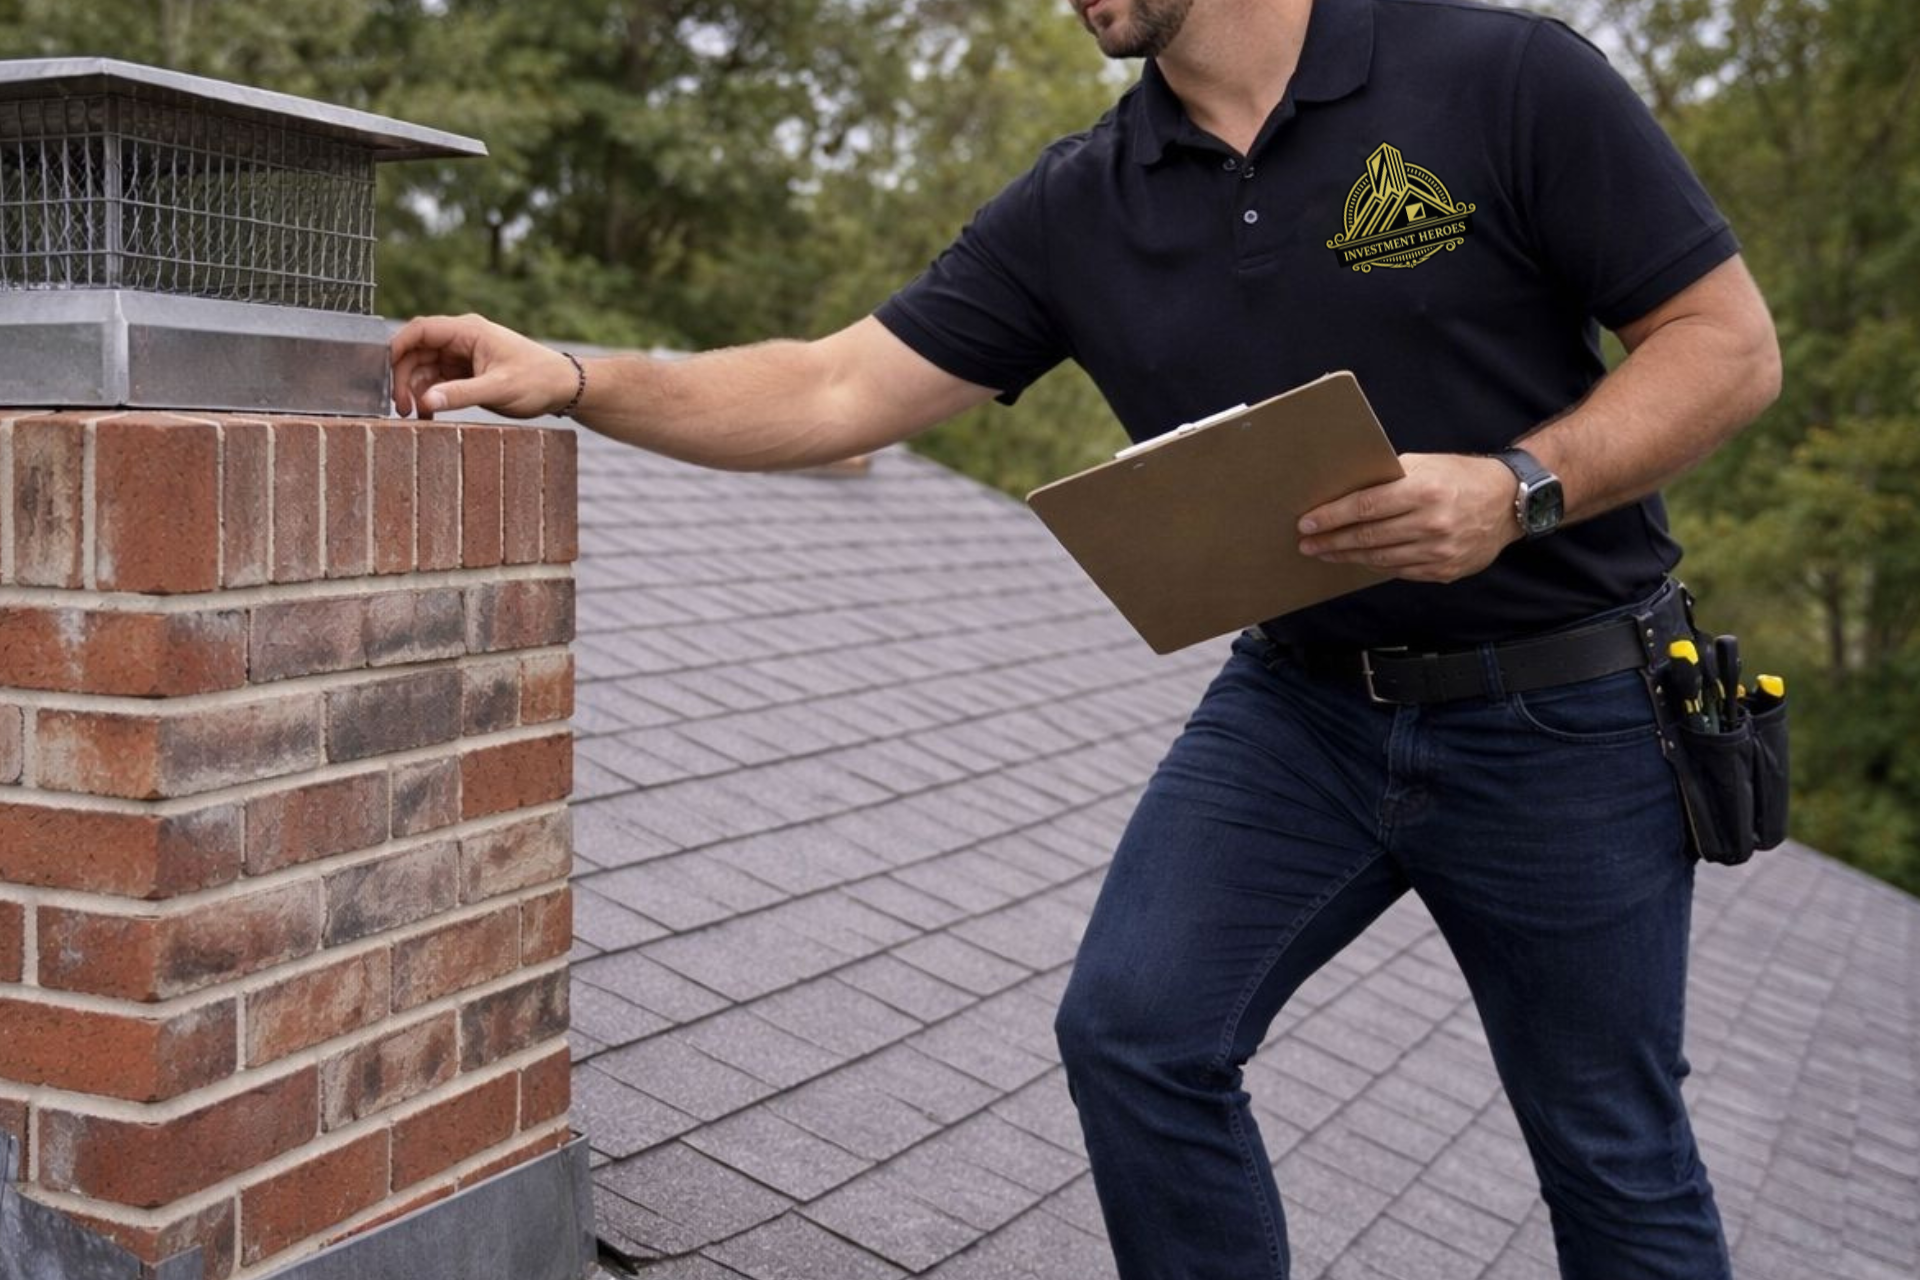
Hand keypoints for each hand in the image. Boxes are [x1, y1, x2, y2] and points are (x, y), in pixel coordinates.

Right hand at [389, 314, 579, 419]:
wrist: (562, 388)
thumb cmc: (536, 380)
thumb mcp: (497, 389)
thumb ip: (460, 394)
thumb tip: (423, 402)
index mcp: (468, 331)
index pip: (421, 330)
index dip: (397, 347)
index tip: (382, 371)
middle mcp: (462, 340)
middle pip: (417, 352)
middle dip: (404, 377)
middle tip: (401, 408)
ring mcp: (463, 357)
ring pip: (425, 369)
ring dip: (415, 390)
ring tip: (414, 416)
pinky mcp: (467, 374)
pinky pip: (438, 382)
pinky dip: (430, 397)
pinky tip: (428, 416)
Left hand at [1296, 453, 1519, 583]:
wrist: (1509, 502)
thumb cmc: (1461, 477)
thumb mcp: (1426, 465)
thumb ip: (1388, 478)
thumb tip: (1344, 490)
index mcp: (1424, 491)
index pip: (1365, 507)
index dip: (1331, 517)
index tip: (1307, 523)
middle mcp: (1432, 523)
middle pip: (1368, 536)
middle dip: (1331, 541)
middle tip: (1306, 544)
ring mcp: (1439, 550)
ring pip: (1380, 558)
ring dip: (1347, 556)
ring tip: (1325, 553)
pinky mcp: (1444, 569)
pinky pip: (1400, 571)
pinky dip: (1375, 565)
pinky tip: (1358, 560)